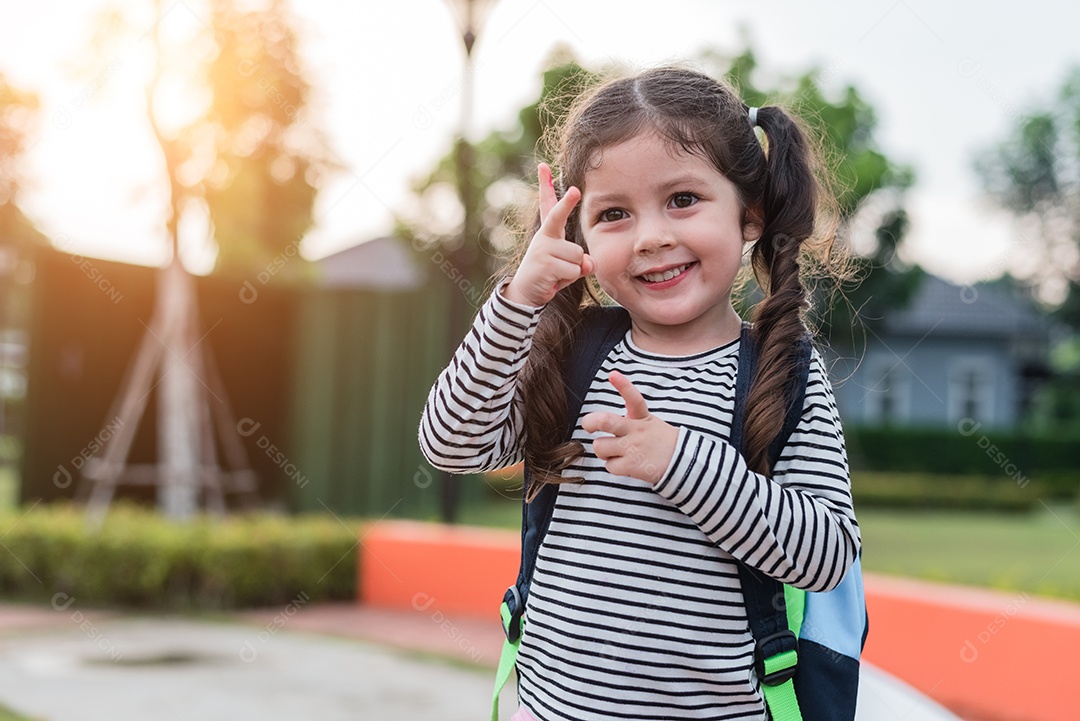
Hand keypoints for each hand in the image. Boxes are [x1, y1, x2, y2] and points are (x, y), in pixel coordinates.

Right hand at [502, 163, 594, 306]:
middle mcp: (544, 236)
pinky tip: (555, 281)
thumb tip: (588, 264)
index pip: (547, 205)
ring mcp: (542, 249)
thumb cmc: (551, 274)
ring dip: (574, 269)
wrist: (527, 293)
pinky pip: (573, 270)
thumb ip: (582, 261)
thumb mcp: (569, 264)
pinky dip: (569, 279)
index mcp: (549, 231)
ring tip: (559, 274)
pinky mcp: (544, 265)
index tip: (543, 167)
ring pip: (577, 256)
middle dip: (566, 202)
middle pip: (558, 217)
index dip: (546, 186)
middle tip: (574, 189)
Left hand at [581, 371, 678, 484]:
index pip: (633, 398)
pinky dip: (614, 467)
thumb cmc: (659, 442)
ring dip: (604, 452)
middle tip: (589, 426)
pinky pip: (609, 466)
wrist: (683, 463)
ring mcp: (633, 448)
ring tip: (617, 453)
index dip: (623, 385)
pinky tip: (627, 465)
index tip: (612, 374)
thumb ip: (628, 419)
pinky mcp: (632, 466)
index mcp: (641, 418)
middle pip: (605, 421)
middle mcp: (636, 430)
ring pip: (599, 447)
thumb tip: (600, 423)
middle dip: (590, 422)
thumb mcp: (648, 423)